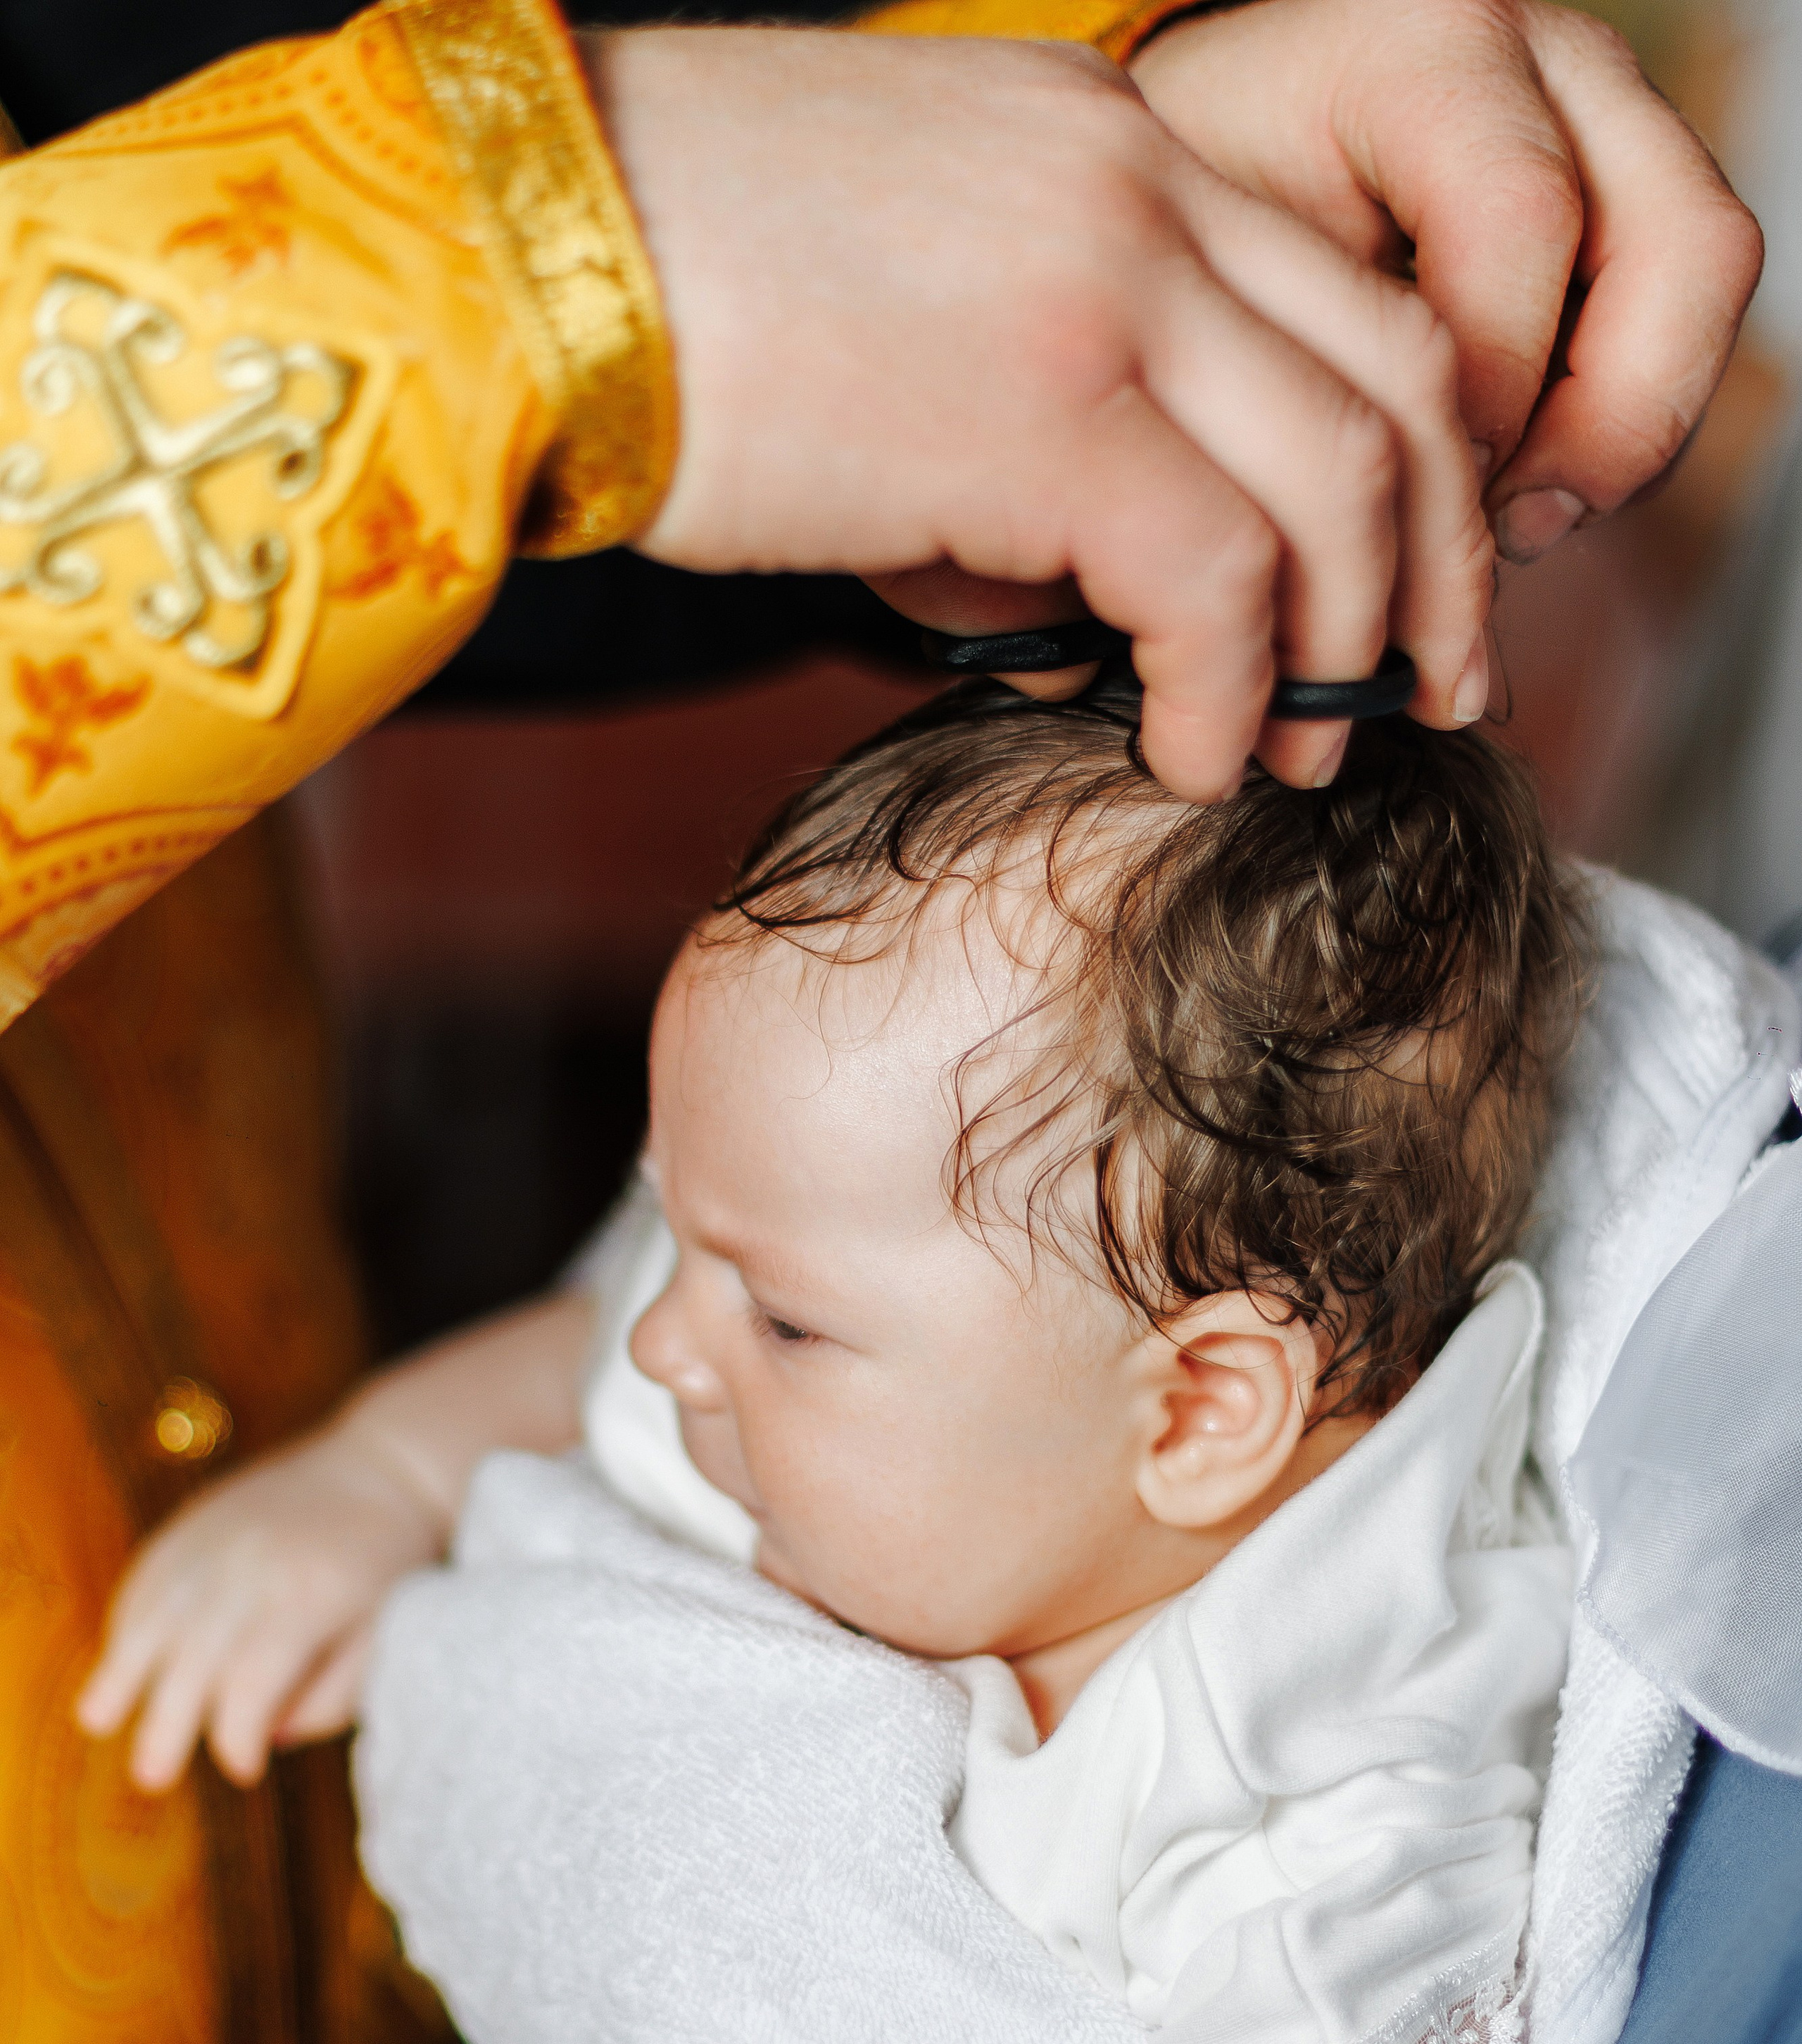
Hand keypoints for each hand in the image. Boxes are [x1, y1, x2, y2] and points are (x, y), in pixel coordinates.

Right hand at [75, 1417, 447, 1791]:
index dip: (238, 1735)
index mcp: (308, 1596)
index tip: (245, 1771)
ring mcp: (213, 1538)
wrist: (382, 1467)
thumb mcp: (388, 1636)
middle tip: (153, 1778)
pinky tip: (119, 1665)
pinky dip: (127, 1624)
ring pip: (152, 1613)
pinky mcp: (192, 1522)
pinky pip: (145, 1579)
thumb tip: (271, 1736)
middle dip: (167, 1723)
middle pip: (191, 1655)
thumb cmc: (393, 1566)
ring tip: (98, 1722)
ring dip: (121, 1673)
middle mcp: (250, 1564)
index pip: (252, 1680)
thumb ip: (334, 1694)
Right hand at [592, 28, 1492, 801]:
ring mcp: (1102, 282)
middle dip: (1438, 567)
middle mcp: (1139, 184)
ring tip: (1298, 759)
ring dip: (1346, 648)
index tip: (1400, 596)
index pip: (1348, 299)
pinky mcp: (1041, 405)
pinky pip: (1222, 575)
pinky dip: (1233, 690)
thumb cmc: (660, 305)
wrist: (506, 262)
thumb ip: (1029, 423)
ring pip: (1345, 482)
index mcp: (1110, 144)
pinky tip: (1190, 761)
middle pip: (1398, 383)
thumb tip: (1085, 633)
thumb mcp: (895, 316)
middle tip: (1422, 699)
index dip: (1414, 469)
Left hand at [1133, 0, 1762, 563]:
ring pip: (1705, 282)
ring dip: (1625, 434)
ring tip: (1510, 517)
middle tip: (1502, 527)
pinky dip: (1614, 426)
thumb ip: (1300, 361)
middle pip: (1683, 247)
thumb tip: (1368, 530)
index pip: (1522, 221)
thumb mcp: (1211, 270)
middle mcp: (1545, 65)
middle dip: (1604, 428)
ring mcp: (1605, 118)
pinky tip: (1514, 481)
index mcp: (1421, 55)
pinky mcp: (1627, 188)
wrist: (1205, 151)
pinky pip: (1682, 319)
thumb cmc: (1196, 210)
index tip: (1412, 486)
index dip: (1488, 389)